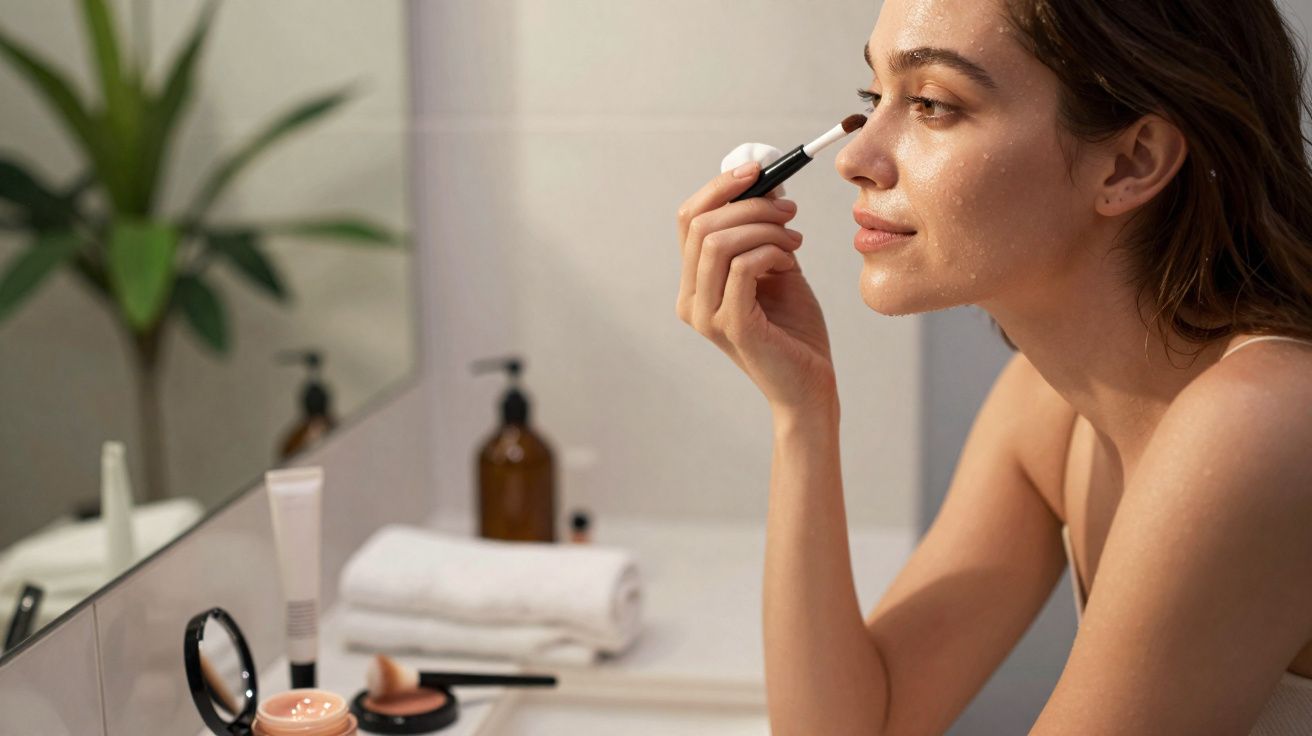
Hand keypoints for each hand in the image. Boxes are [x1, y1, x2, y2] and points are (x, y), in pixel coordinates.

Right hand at [675, 162, 837, 413]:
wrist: (810, 385)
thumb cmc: (794, 329)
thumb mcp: (777, 267)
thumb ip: (764, 230)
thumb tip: (767, 180)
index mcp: (694, 284)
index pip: (688, 219)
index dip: (720, 187)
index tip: (759, 170)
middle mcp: (690, 300)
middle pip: (700, 225)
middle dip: (750, 205)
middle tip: (790, 211)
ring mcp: (706, 316)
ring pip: (718, 242)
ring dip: (764, 228)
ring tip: (794, 240)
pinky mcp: (731, 326)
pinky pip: (742, 267)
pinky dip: (770, 252)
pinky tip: (790, 262)